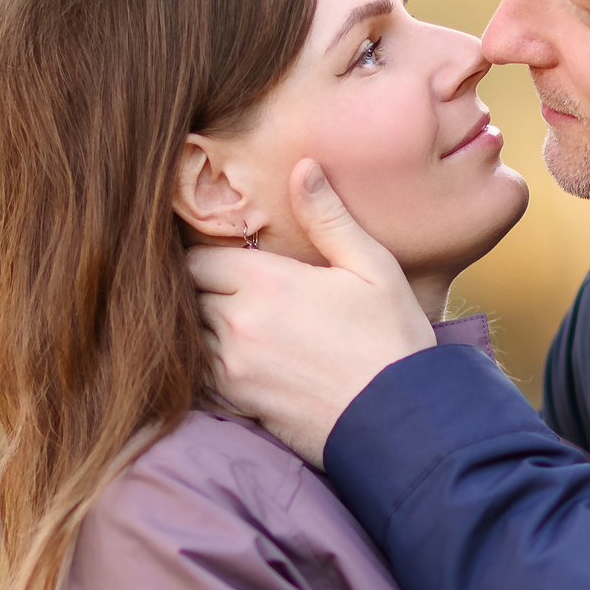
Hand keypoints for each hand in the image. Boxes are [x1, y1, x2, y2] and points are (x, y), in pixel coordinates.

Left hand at [188, 160, 435, 466]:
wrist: (402, 421)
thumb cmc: (393, 341)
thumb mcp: (373, 268)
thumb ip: (329, 218)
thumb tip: (303, 167)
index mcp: (266, 283)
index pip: (197, 257)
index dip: (206, 254)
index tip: (225, 258)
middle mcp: (238, 323)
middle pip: (187, 294)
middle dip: (200, 288)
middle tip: (224, 287)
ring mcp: (233, 368)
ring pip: (189, 335)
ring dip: (201, 325)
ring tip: (230, 321)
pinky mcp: (238, 403)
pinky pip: (198, 376)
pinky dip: (206, 363)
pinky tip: (235, 358)